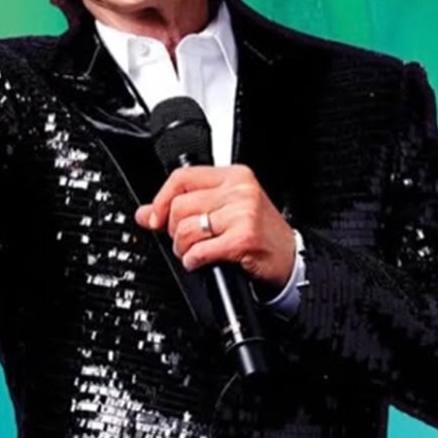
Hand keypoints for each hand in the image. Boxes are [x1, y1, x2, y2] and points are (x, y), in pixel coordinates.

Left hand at [134, 165, 295, 289]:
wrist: (292, 259)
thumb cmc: (260, 234)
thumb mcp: (224, 210)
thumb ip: (184, 206)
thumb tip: (145, 214)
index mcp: (234, 176)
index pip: (182, 177)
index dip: (161, 200)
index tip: (155, 218)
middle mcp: (239, 190)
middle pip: (180, 206)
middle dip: (174, 230)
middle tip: (186, 241)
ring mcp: (243, 213)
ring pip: (186, 229)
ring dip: (183, 249)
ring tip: (195, 252)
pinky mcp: (243, 239)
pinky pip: (200, 250)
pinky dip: (194, 260)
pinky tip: (201, 262)